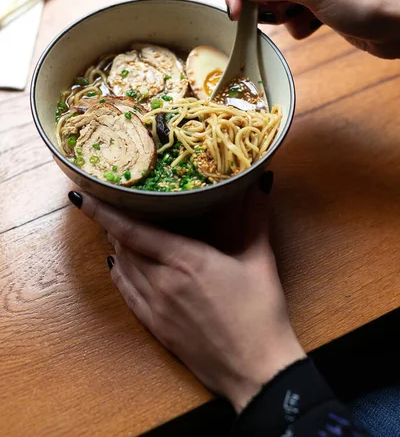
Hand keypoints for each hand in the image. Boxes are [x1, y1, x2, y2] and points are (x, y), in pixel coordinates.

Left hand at [70, 179, 304, 411]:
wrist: (256, 370)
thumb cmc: (261, 314)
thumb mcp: (260, 260)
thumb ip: (255, 217)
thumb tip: (259, 182)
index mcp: (186, 260)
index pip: (133, 230)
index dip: (104, 212)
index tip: (81, 198)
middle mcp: (163, 281)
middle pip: (124, 246)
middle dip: (113, 225)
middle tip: (111, 206)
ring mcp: (156, 307)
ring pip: (123, 269)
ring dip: (116, 247)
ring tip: (115, 230)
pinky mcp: (156, 327)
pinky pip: (127, 294)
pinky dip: (118, 275)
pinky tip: (117, 266)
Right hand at [225, 0, 399, 58]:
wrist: (397, 26)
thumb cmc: (362, 0)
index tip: (234, 14)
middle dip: (264, 8)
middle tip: (275, 19)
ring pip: (275, 8)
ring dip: (284, 20)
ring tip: (306, 19)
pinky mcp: (315, 10)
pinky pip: (291, 22)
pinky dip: (298, 28)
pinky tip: (317, 27)